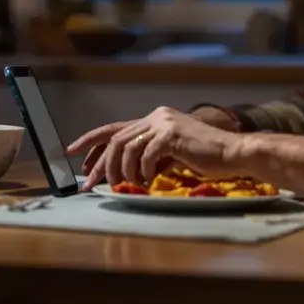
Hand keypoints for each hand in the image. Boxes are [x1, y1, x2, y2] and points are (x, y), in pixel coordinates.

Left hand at [67, 107, 243, 190]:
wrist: (233, 153)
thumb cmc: (206, 158)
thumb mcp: (172, 153)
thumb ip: (150, 155)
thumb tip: (122, 172)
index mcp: (154, 119)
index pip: (114, 128)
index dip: (90, 139)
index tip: (70, 151)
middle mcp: (156, 116)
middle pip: (116, 140)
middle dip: (101, 165)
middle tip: (92, 184)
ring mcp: (164, 123)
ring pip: (127, 148)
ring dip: (123, 172)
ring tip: (127, 186)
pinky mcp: (172, 134)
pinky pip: (146, 155)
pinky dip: (143, 172)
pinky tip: (149, 182)